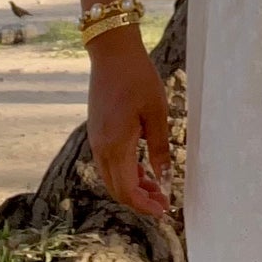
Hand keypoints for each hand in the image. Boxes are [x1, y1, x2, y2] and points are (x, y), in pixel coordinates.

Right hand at [85, 30, 172, 216]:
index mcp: (116, 145)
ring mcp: (96, 139)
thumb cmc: (138, 78)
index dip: (144, 205)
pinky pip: (108, 162)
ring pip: (111, 177)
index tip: (164, 210)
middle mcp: (100, 147)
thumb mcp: (156, 112)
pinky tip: (142, 167)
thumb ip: (160, 148)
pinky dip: (124, 172)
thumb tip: (165, 178)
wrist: (112, 52)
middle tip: (163, 201)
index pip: (127, 190)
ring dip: (132, 186)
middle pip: (117, 189)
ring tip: (156, 186)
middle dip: (139, 200)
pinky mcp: (97, 131)